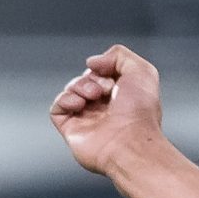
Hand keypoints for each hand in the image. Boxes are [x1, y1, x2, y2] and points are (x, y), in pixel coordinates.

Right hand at [51, 45, 170, 178]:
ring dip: (80, 86)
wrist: (130, 143)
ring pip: (71, 89)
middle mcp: (105, 107)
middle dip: (93, 78)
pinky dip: (65, 100)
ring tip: (93, 97)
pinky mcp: (71, 128)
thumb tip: (92, 62)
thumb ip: (118, 54)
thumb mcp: (141, 71)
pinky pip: (57, 107)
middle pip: (86, 78)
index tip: (110, 73)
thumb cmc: (140, 113)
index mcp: (123, 95)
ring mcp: (87, 118)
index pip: (103, 72)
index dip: (104, 67)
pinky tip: (79, 104)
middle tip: (105, 90)